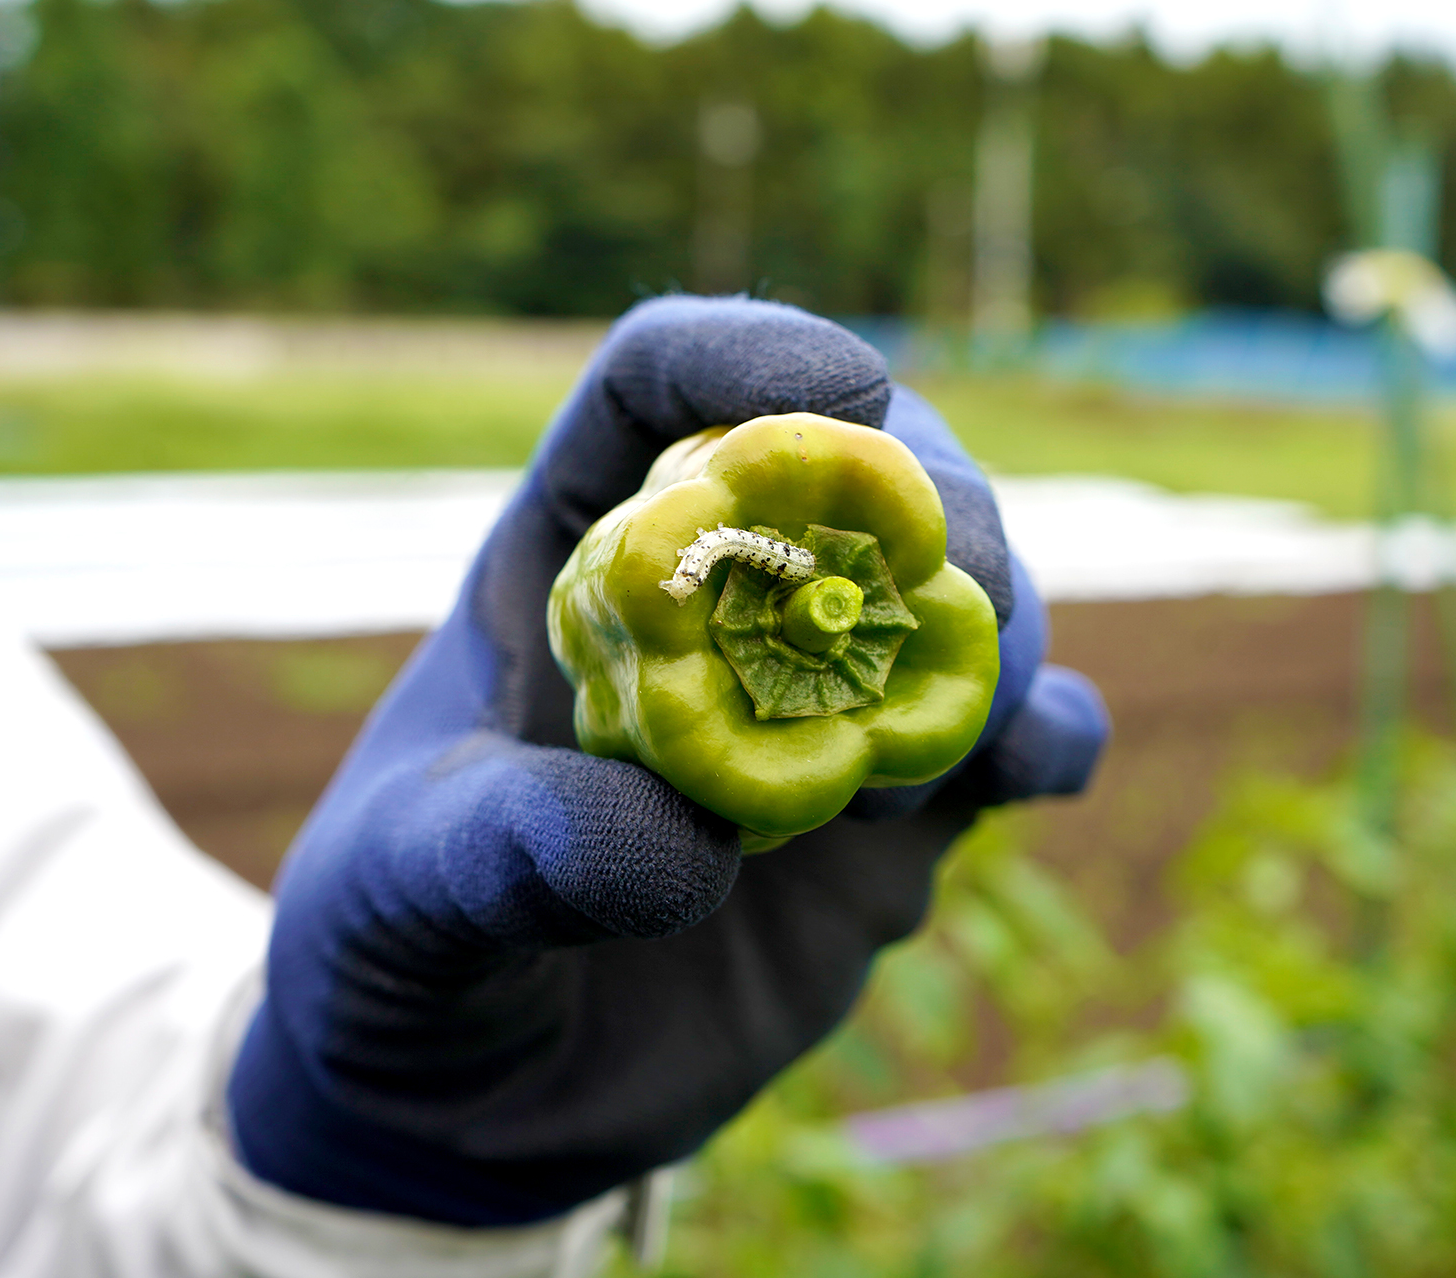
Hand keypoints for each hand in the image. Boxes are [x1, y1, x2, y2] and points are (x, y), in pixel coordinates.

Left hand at [225, 297, 1108, 1225]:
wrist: (480, 1100)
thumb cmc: (406, 953)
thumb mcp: (406, 891)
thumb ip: (509, 849)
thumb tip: (684, 843)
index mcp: (577, 564)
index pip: (657, 394)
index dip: (746, 355)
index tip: (846, 386)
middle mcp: (717, 612)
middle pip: (845, 476)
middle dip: (925, 494)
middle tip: (961, 566)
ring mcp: (817, 709)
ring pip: (948, 599)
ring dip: (993, 616)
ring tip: (983, 696)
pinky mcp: (892, 820)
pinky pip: (1006, 744)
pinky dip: (1050, 733)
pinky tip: (1036, 761)